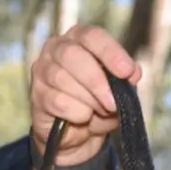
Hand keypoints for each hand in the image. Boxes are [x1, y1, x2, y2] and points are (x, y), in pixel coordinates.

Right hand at [29, 24, 142, 164]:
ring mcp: (42, 70)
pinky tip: (82, 117)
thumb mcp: (119, 89)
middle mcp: (56, 48)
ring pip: (63, 80)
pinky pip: (59, 102)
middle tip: (113, 103)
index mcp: (80, 38)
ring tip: (100, 111)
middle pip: (73, 55)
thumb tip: (134, 72)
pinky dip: (78, 114)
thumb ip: (126, 78)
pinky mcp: (37, 94)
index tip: (127, 71)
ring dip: (89, 101)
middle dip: (97, 82)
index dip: (111, 52)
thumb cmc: (100, 101)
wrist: (78, 133)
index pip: (93, 36)